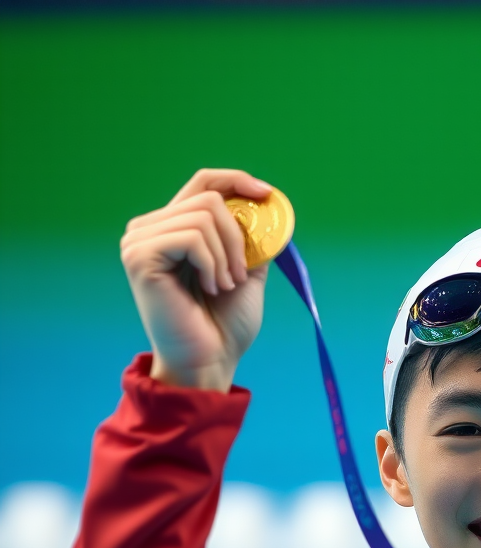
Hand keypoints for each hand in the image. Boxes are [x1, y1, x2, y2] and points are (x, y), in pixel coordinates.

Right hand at [120, 169, 273, 391]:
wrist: (210, 361)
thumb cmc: (225, 326)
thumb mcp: (247, 273)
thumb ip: (251, 239)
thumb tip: (264, 206)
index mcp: (172, 229)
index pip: (202, 183)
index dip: (236, 180)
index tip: (267, 194)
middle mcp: (149, 228)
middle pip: (208, 197)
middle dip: (239, 237)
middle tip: (239, 276)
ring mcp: (140, 240)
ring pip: (204, 215)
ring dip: (227, 255)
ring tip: (224, 286)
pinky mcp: (140, 255)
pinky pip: (192, 237)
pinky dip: (212, 263)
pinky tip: (210, 288)